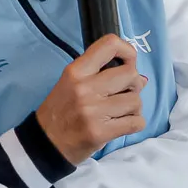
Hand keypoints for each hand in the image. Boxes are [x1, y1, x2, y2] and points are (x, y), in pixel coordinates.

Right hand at [33, 35, 145, 163]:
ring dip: (134, 107)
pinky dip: (135, 123)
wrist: (46, 142)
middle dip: (134, 85)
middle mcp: (84, 88)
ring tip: (121, 112)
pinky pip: (136, 122)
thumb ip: (100, 74)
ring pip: (136, 101)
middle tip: (124, 93)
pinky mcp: (100, 132)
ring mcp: (93, 111)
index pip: (109, 45)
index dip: (128, 51)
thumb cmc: (61, 110)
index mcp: (76, 71)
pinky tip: (123, 124)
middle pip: (130, 74)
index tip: (128, 62)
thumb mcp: (71, 83)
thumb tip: (141, 77)